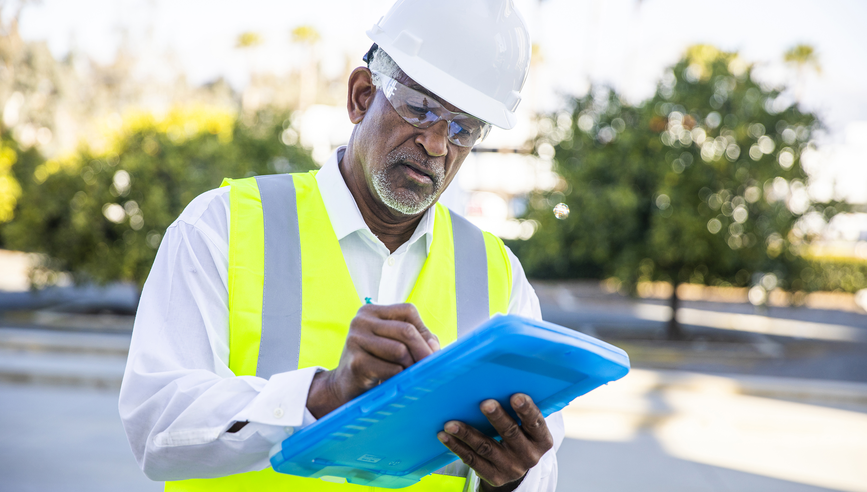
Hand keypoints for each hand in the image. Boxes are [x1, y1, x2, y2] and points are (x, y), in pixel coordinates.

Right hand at [306, 303, 439, 417]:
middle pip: (406, 330)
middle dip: (423, 351)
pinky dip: (399, 377)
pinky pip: (391, 369)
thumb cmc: (375, 363)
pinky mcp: (356, 362)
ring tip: (408, 374)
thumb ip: (417, 339)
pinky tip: (394, 381)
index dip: (423, 330)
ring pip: (400, 350)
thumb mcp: (394, 344)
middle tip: (430, 366)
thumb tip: (433, 346)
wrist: (344, 386)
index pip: (408, 311)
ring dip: (410, 366)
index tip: (430, 350)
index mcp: (371, 311)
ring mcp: (355, 340)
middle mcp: (361, 321)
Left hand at [437, 394, 553, 491]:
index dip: (526, 409)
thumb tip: (498, 379)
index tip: (516, 396)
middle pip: (510, 433)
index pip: (535, 422)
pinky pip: (472, 460)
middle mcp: (529, 455)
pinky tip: (445, 436)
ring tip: (451, 423)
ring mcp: (510, 468)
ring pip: (486, 447)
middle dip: (497, 417)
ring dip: (467, 433)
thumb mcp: (526, 427)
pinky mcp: (493, 476)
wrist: (514, 467)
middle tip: (485, 403)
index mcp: (541, 439)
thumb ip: (519, 409)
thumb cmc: (519, 435)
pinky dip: (457, 446)